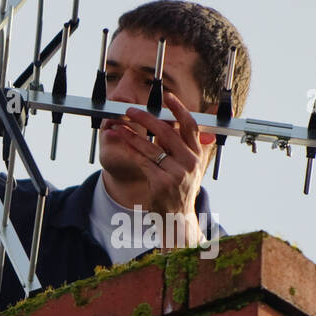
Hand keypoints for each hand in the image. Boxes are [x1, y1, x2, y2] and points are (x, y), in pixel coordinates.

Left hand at [121, 91, 216, 249]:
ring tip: (118, 126)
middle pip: (167, 132)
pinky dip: (129, 151)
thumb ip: (188, 145)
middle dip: (146, 118)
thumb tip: (184, 120)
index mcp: (198, 156)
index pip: (191, 126)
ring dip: (131, 134)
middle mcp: (190, 163)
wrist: (178, 218)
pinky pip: (142, 162)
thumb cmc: (181, 189)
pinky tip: (120, 143)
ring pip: (151, 147)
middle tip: (131, 111)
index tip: (168, 96)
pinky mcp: (161, 183)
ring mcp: (176, 174)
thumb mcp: (191, 167)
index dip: (180, 109)